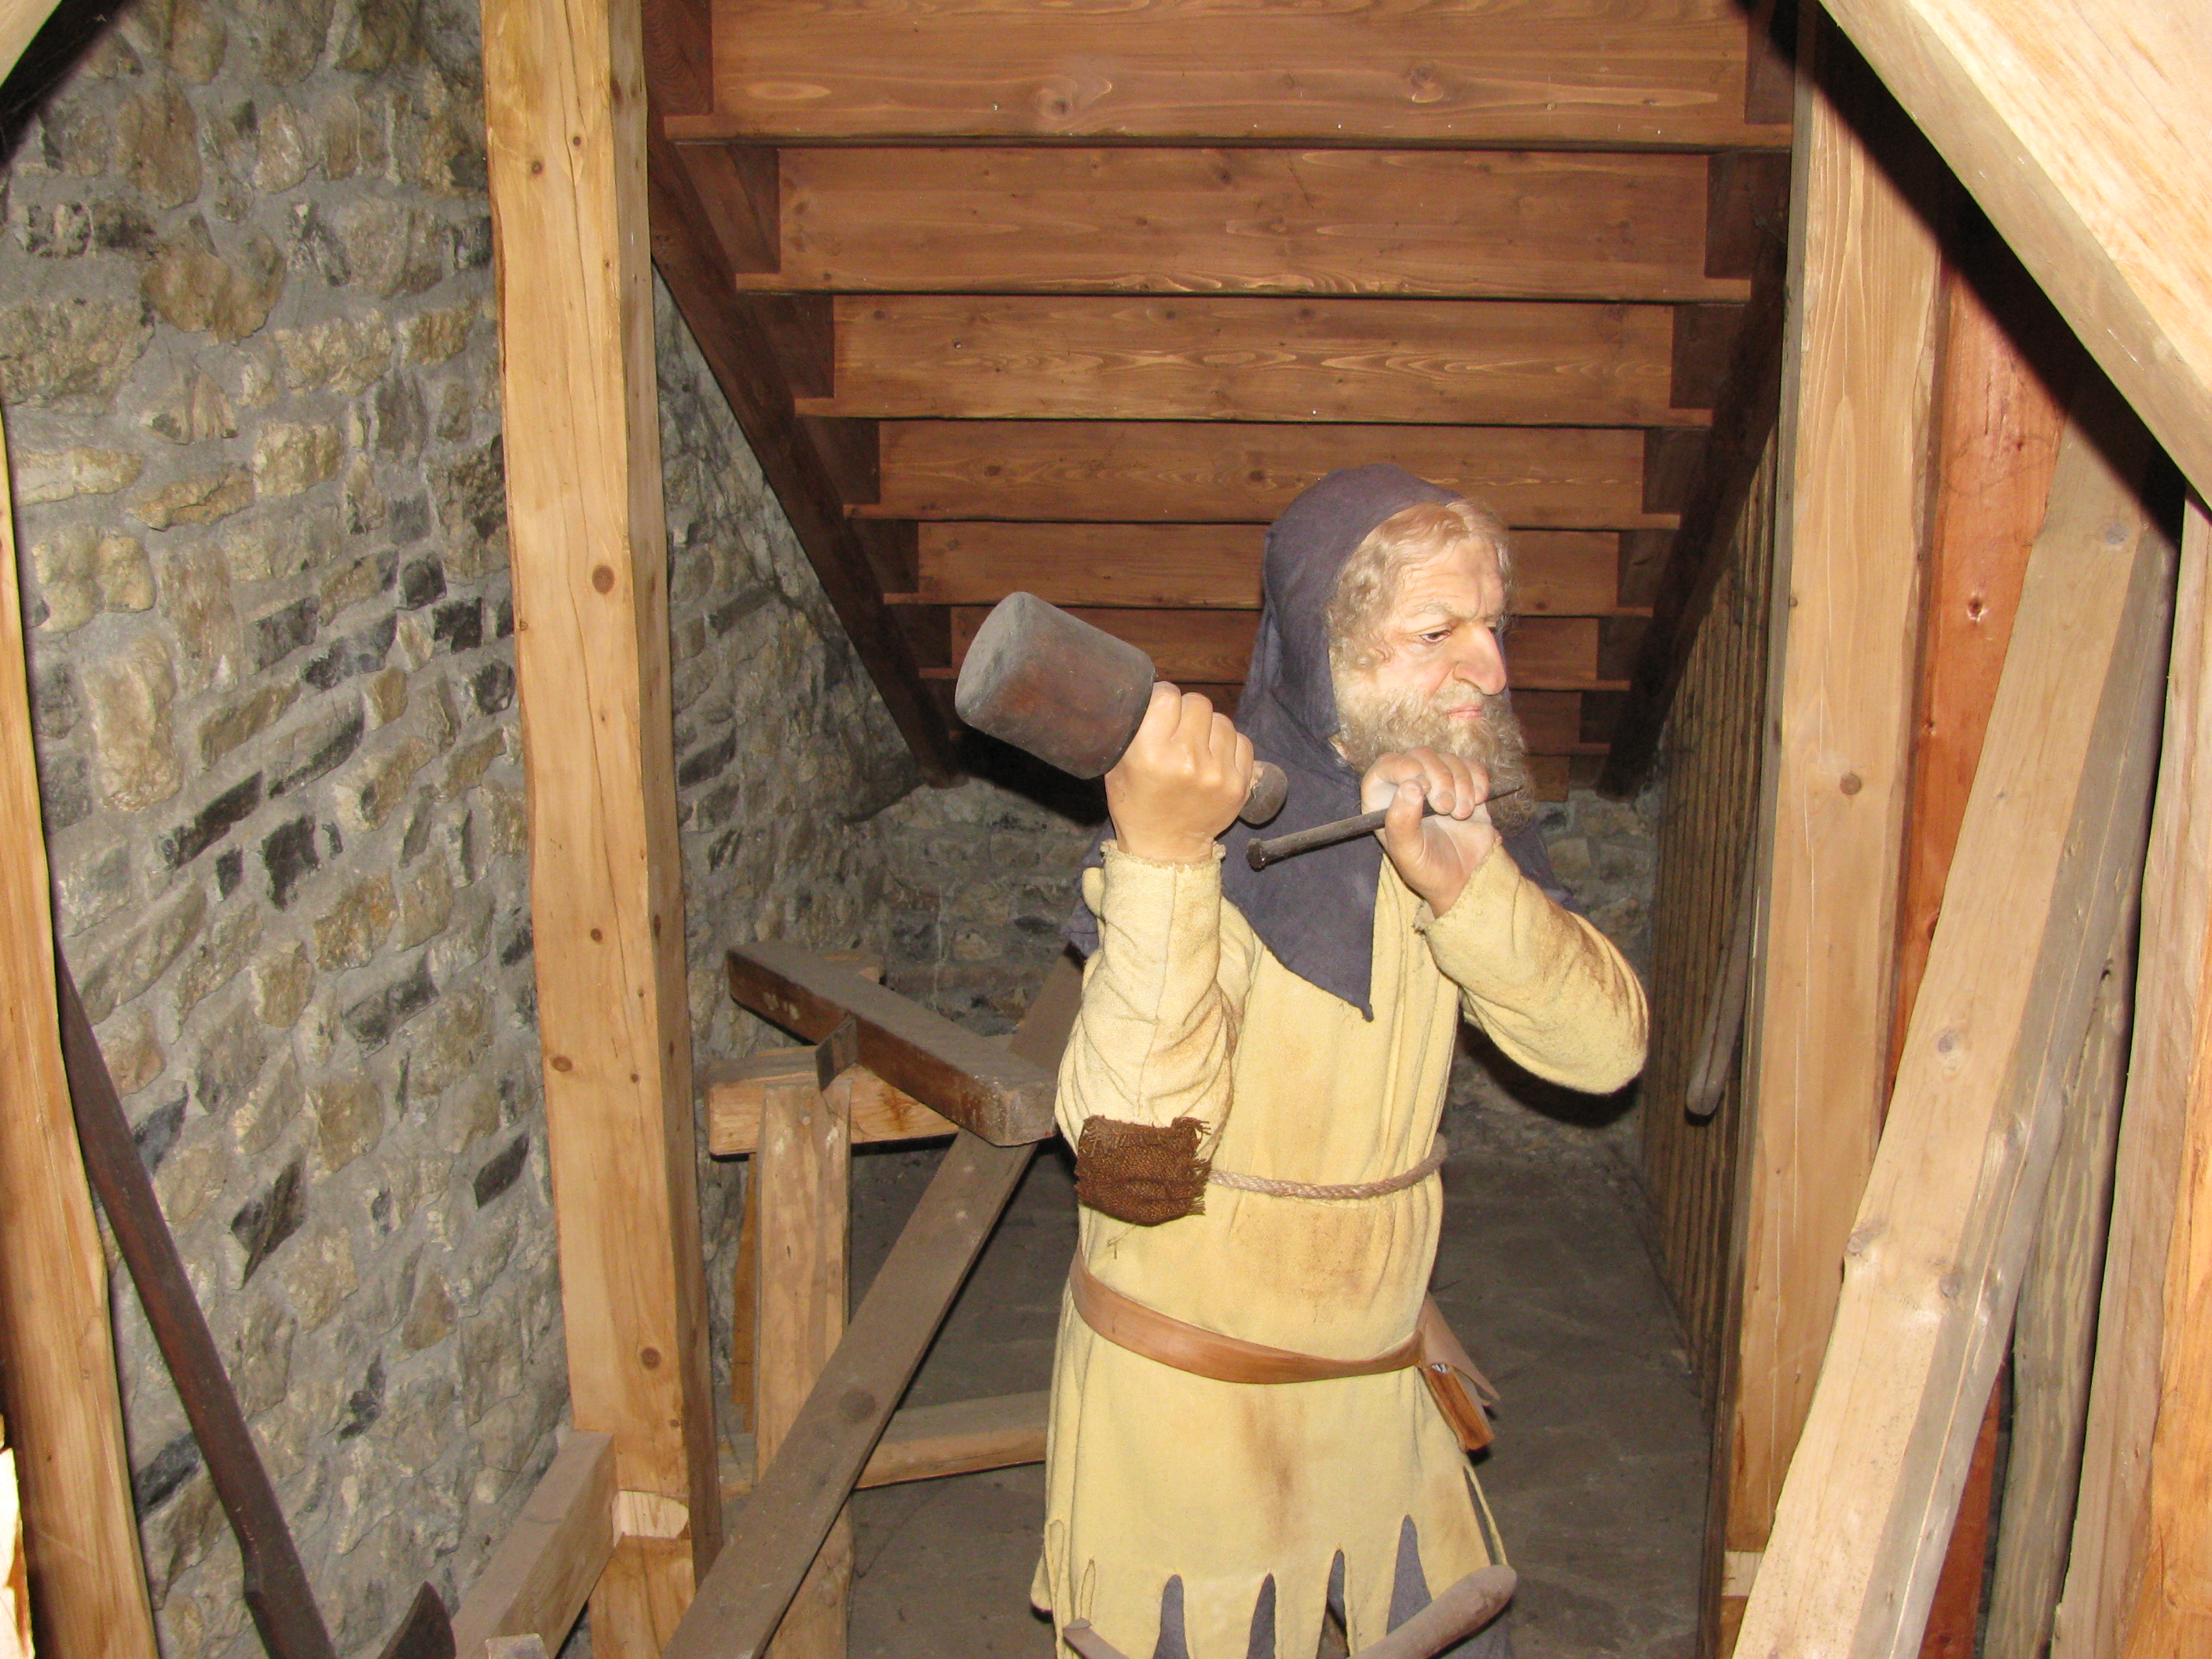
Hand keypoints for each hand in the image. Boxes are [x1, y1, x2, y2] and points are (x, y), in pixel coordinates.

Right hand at [1105, 684, 1254, 863]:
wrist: (1164, 847)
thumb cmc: (1135, 803)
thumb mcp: (1118, 765)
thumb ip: (1132, 728)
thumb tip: (1149, 693)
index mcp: (1151, 754)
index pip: (1168, 696)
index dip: (1163, 697)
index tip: (1161, 709)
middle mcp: (1187, 760)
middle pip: (1197, 703)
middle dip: (1186, 711)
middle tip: (1178, 728)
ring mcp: (1217, 773)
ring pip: (1221, 719)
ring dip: (1208, 727)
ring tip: (1196, 745)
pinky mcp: (1239, 784)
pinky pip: (1241, 740)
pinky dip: (1227, 744)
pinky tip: (1213, 757)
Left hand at [1362, 748, 1500, 913]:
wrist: (1466, 878)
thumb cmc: (1428, 870)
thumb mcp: (1407, 854)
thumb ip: (1401, 822)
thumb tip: (1410, 787)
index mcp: (1384, 801)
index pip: (1386, 765)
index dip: (1403, 767)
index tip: (1422, 785)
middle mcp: (1408, 787)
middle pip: (1420, 756)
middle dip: (1438, 778)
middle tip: (1446, 808)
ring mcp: (1438, 783)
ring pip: (1448, 759)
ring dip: (1460, 784)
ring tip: (1460, 814)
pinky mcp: (1464, 784)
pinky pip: (1471, 765)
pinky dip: (1477, 780)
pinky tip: (1476, 801)